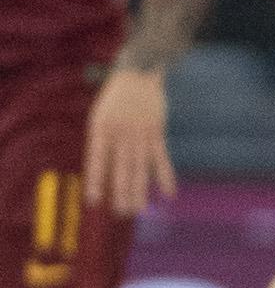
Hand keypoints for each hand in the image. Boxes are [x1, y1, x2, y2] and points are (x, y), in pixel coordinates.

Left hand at [84, 67, 172, 215]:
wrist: (137, 74)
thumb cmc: (114, 99)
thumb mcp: (99, 117)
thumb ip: (102, 142)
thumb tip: (104, 172)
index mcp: (102, 130)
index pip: (97, 160)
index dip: (96, 181)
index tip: (94, 201)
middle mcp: (121, 134)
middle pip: (122, 169)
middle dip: (122, 192)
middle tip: (122, 213)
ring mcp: (141, 134)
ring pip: (141, 167)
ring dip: (141, 190)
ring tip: (139, 209)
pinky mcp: (157, 133)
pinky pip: (161, 158)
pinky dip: (165, 176)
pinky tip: (168, 193)